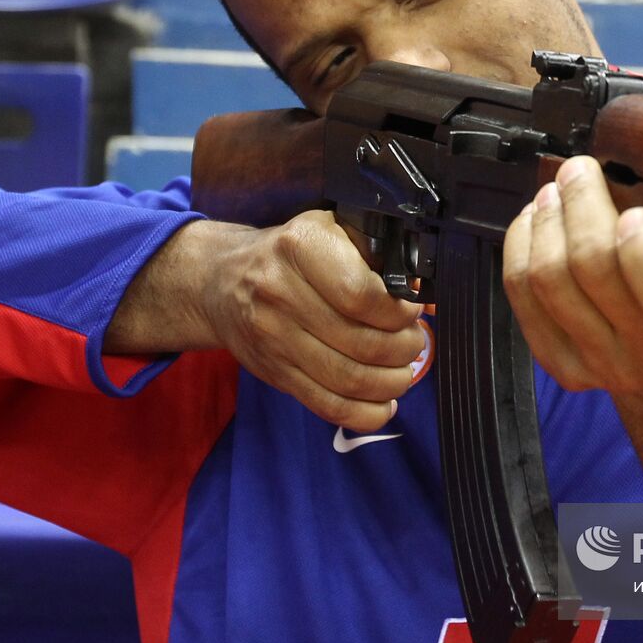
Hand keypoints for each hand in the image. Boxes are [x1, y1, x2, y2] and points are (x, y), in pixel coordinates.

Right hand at [199, 211, 424, 430]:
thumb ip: (374, 253)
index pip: (361, 295)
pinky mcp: (275, 374)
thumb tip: (421, 289)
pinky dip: (366, 413)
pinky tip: (385, 403)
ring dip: (392, 382)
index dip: (398, 310)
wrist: (221, 282)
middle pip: (362, 342)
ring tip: (404, 370)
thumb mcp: (329, 230)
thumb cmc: (291, 253)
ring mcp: (274, 339)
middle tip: (414, 342)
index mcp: (300, 248)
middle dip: (404, 349)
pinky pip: (328, 405)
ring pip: (349, 379)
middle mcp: (280, 294)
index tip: (412, 310)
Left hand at [502, 156, 642, 396]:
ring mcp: (603, 364)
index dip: (642, 252)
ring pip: (549, 282)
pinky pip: (523, 299)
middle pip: (593, 274)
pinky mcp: (563, 365)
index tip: (635, 211)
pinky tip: (535, 222)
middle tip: (579, 171)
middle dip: (580, 206)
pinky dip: (522, 248)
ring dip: (547, 222)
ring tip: (555, 191)